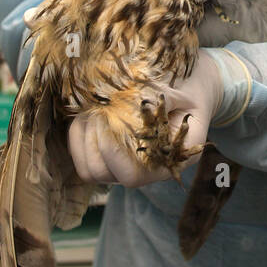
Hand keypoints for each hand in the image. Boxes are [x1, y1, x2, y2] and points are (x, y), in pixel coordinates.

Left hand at [67, 50, 222, 187]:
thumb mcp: (185, 94)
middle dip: (95, 141)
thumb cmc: (187, 92)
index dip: (114, 153)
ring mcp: (122, 164)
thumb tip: (140, 102)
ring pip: (87, 167)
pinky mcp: (105, 154)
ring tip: (96, 108)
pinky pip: (80, 153)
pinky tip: (90, 111)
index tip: (109, 119)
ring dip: (85, 136)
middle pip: (102, 174)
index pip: (131, 175)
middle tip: (100, 109)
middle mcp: (142, 170)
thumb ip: (165, 102)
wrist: (187, 91)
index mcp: (166, 162)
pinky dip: (78, 133)